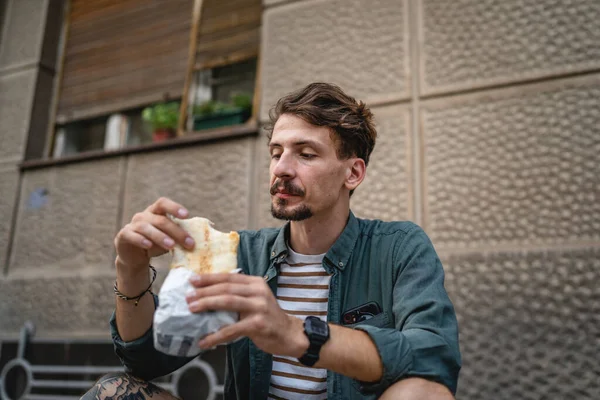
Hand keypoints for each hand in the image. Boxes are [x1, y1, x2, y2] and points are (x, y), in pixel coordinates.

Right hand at [114, 197, 194, 274]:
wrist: (135, 258)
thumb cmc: (156, 245)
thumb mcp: (169, 239)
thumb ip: (179, 236)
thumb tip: (198, 240)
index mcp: (155, 212)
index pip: (163, 203)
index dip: (174, 207)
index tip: (186, 215)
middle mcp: (144, 215)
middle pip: (161, 220)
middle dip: (176, 231)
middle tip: (189, 243)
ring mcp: (133, 225)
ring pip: (147, 227)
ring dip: (161, 237)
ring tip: (171, 246)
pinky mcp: (123, 235)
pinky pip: (132, 235)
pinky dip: (141, 240)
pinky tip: (149, 245)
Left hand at [185, 273, 308, 356]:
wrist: (289, 334)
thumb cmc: (267, 317)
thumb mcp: (256, 299)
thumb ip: (238, 294)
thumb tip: (209, 295)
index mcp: (255, 282)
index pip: (229, 277)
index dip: (209, 278)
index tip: (192, 280)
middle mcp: (258, 291)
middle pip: (226, 288)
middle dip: (204, 292)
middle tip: (188, 297)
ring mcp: (259, 307)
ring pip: (228, 302)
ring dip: (207, 305)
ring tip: (192, 309)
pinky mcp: (258, 324)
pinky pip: (232, 329)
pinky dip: (216, 335)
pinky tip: (205, 341)